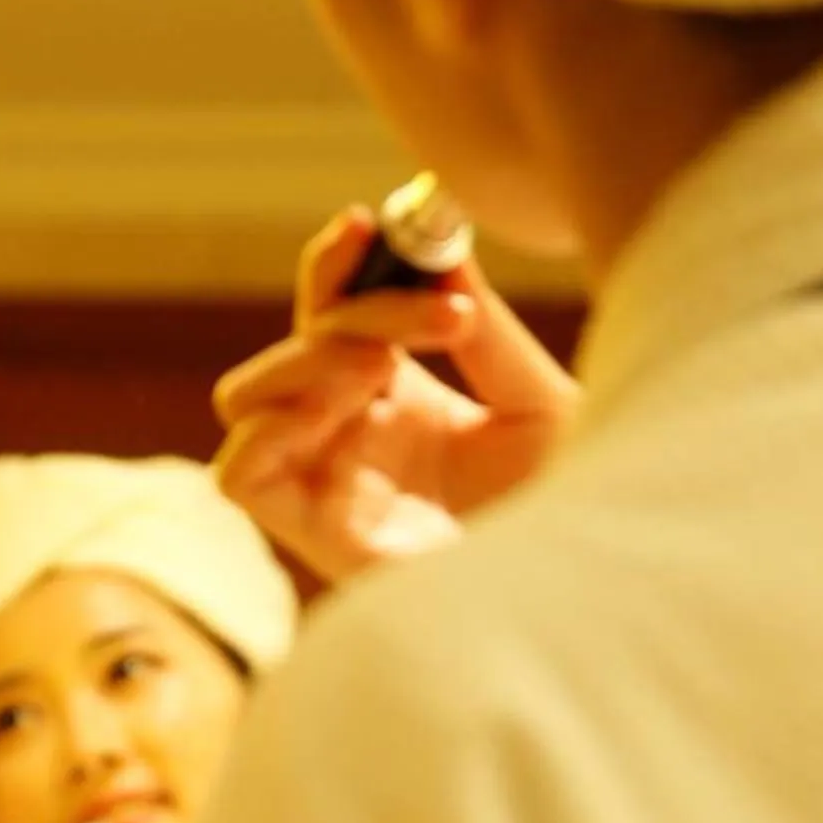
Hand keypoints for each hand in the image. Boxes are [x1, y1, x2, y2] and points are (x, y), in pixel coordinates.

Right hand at [212, 207, 577, 582]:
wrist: (582, 600)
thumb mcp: (537, 403)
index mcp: (400, 402)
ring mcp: (327, 488)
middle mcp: (351, 441)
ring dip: (304, 363)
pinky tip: (351, 409)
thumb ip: (483, 330)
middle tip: (422, 315)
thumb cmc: (571, 514)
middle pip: (286, 349)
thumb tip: (441, 247)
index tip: (369, 222)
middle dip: (337, 310)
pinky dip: (271, 427)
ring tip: (381, 368)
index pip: (332, 314)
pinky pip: (240, 475)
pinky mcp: (315, 539)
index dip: (336, 264)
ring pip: (247, 399)